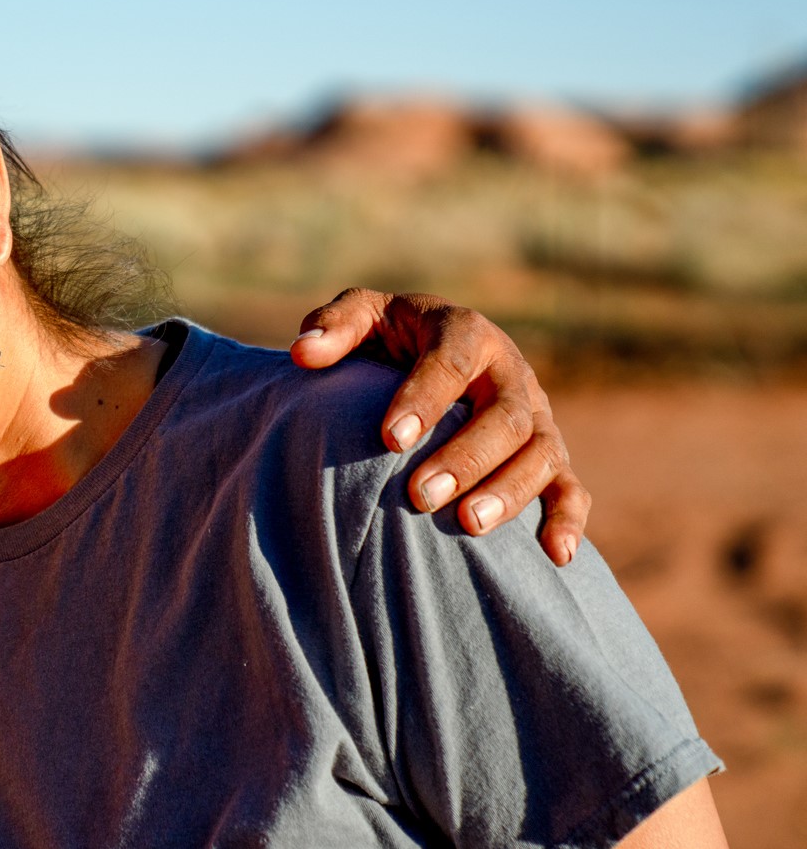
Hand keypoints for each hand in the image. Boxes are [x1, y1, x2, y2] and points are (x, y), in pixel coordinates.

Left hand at [291, 289, 588, 565]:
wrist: (430, 351)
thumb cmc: (390, 337)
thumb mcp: (363, 317)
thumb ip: (334, 326)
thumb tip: (304, 353)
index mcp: (465, 331)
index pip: (451, 360)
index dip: (424, 398)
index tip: (390, 438)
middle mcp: (510, 372)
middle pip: (507, 415)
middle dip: (466, 457)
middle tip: (420, 495)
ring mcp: (536, 415)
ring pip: (543, 453)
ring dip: (510, 491)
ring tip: (467, 526)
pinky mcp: (549, 453)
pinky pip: (571, 487)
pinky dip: (567, 519)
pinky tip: (554, 557)